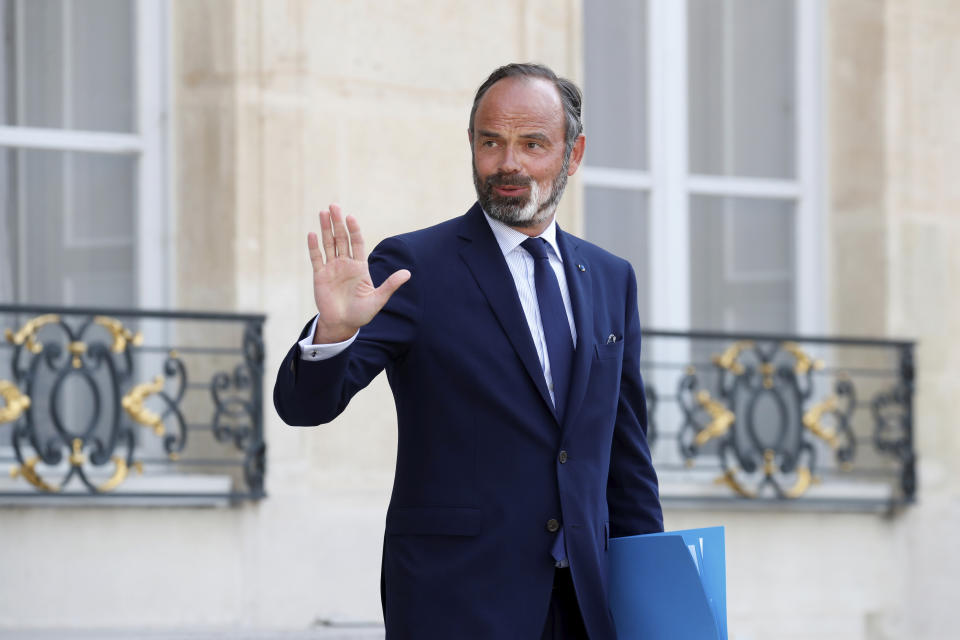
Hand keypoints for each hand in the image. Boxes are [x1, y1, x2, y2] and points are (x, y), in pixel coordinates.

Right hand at [307, 204, 410, 343]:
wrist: (343, 325)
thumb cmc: (362, 313)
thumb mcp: (378, 299)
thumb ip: (390, 285)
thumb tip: (408, 273)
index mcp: (360, 266)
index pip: (357, 242)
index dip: (354, 229)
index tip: (351, 217)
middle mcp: (345, 263)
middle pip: (341, 238)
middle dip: (338, 222)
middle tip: (333, 206)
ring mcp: (332, 268)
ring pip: (328, 244)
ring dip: (325, 229)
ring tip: (322, 212)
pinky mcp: (320, 275)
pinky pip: (316, 258)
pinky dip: (314, 247)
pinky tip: (312, 234)